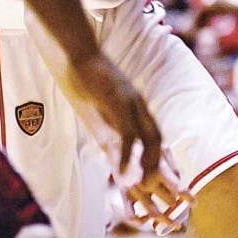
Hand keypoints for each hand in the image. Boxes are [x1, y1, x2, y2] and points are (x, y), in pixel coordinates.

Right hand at [63, 49, 164, 179]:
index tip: (160, 175)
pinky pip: (128, 135)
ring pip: (148, 139)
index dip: (158, 154)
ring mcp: (130, 103)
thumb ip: (108, 113)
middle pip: (157, 137)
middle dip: (159, 163)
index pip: (154, 131)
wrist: (78, 50)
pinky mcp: (119, 104)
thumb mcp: (101, 96)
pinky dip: (129, 156)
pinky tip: (124, 173)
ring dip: (149, 164)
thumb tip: (107, 133)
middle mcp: (137, 103)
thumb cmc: (85, 72)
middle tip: (157, 186)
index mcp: (135, 102)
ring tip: (145, 185)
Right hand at [118, 152, 193, 232]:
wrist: (118, 141)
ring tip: (175, 225)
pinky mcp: (123, 194)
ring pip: (153, 213)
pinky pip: (131, 215)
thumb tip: (180, 182)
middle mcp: (146, 182)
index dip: (188, 197)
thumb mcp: (162, 148)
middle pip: (169, 201)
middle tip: (181, 205)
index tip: (194, 202)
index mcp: (158, 169)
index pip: (178, 188)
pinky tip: (147, 218)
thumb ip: (172, 166)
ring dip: (166, 221)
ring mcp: (134, 190)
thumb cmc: (144, 144)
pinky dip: (140, 220)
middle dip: (176, 203)